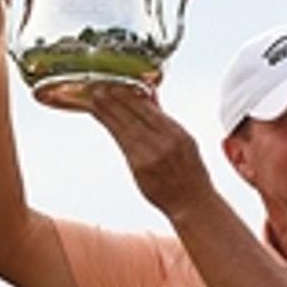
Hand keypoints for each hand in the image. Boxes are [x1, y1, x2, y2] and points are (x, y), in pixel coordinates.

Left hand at [87, 85, 217, 219]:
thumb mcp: (186, 142)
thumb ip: (165, 120)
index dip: (131, 96)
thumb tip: (149, 96)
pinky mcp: (138, 168)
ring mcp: (150, 157)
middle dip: (115, 101)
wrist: (192, 202)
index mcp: (178, 135)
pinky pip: (121, 143)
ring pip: (124, 128)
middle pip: (134, 117)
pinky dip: (111, 128)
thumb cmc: (190, 172)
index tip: (117, 85)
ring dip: (107, 112)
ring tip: (95, 99)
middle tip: (99, 88)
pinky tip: (102, 118)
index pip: (150, 110)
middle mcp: (164, 144)